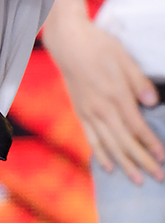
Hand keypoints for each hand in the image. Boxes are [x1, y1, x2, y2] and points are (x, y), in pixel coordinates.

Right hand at [45, 17, 164, 183]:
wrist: (67, 42)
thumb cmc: (98, 46)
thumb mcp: (123, 57)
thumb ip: (138, 82)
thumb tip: (152, 103)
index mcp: (115, 93)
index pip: (137, 126)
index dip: (151, 144)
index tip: (163, 157)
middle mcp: (101, 108)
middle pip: (125, 141)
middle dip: (142, 161)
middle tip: (157, 177)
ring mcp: (88, 112)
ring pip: (109, 144)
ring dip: (124, 164)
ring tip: (137, 180)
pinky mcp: (80, 112)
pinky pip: (91, 138)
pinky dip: (100, 154)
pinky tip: (109, 167)